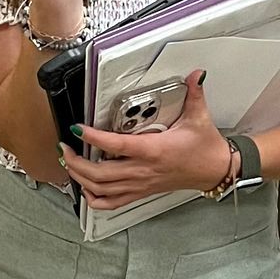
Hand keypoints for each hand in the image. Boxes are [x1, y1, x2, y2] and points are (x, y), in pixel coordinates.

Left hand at [65, 73, 231, 211]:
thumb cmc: (205, 150)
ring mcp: (140, 184)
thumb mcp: (199, 117)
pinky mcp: (141, 192)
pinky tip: (87, 189)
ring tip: (69, 163)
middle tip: (65, 147)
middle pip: (100, 174)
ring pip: (101, 189)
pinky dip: (95, 199)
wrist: (214, 171)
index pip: (115, 145)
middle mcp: (143, 170)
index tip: (78, 128)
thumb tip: (194, 75)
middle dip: (76, 162)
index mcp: (153, 151)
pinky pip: (112, 203)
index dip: (93, 137)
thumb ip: (194, 94)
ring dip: (80, 178)